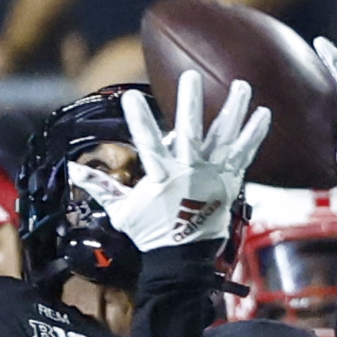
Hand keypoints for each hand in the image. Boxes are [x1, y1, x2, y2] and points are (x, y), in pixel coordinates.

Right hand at [98, 71, 268, 257]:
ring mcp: (213, 176)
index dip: (139, 118)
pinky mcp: (230, 182)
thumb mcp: (121, 211)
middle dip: (190, 102)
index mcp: (162, 176)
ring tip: (242, 85)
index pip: (146, 141)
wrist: (183, 260)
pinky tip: (264, 114)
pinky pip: (245, 154)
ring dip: (234, 110)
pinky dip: (254, 134)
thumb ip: (101, 186)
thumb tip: (73, 169)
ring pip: (225, 138)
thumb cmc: (152, 235)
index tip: (130, 95)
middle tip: (191, 76)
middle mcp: (190, 172)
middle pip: (191, 131)